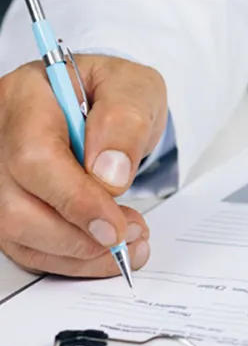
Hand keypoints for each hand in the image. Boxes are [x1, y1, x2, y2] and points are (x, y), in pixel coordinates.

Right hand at [0, 55, 166, 277]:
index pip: (33, 155)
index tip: (114, 223)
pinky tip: (107, 250)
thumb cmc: (114, 91)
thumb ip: (126, 121)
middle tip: (127, 235)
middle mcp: (1, 137)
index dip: (73, 198)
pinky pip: (30, 246)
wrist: (108, 107)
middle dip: (77, 232)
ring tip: (127, 241)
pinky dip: (73, 258)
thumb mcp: (135, 88)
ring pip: (17, 232)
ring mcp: (0, 174)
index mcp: (27, 97)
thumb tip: (109, 173)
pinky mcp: (11, 205)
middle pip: (14, 204)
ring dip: (78, 250)